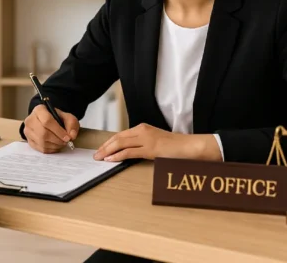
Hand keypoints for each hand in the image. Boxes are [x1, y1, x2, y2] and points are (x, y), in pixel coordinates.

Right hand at [23, 104, 79, 153]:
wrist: (48, 121)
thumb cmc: (57, 118)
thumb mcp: (67, 117)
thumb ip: (72, 124)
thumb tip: (71, 136)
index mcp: (39, 110)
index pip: (47, 121)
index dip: (58, 131)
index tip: (67, 137)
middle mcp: (30, 120)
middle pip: (43, 133)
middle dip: (57, 140)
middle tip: (66, 142)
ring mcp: (28, 131)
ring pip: (41, 142)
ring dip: (55, 145)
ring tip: (61, 143)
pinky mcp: (29, 141)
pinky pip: (40, 148)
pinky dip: (51, 149)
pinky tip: (56, 146)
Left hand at [93, 123, 222, 161]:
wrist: (190, 146)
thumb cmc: (174, 146)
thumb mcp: (154, 142)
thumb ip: (141, 144)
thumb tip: (126, 152)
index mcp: (142, 128)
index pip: (120, 134)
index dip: (108, 142)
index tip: (101, 149)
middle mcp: (142, 130)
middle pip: (117, 137)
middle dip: (105, 146)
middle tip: (96, 154)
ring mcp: (146, 139)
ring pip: (121, 143)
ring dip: (108, 151)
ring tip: (99, 158)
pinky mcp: (150, 149)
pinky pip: (130, 151)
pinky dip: (118, 155)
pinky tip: (111, 160)